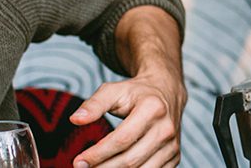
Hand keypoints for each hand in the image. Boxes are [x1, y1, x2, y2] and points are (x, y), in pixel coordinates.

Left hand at [69, 70, 184, 167]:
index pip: (122, 139)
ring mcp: (173, 145)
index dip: (98, 153)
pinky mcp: (175, 156)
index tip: (78, 161)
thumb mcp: (113, 90)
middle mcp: (166, 129)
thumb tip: (75, 119)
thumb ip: (94, 104)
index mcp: (152, 109)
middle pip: (131, 159)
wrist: (166, 91)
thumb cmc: (136, 92)